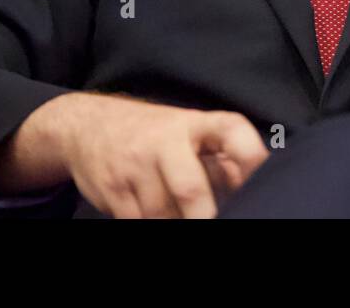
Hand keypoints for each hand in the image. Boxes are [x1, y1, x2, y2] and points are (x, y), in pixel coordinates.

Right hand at [58, 93, 269, 218]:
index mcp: (196, 123)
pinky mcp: (112, 188)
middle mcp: (166, 140)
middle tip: (216, 222)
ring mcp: (135, 164)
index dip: (250, 157)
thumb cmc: (156, 136)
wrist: (89, 125)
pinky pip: (136, 221)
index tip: (260, 181)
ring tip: (183, 216)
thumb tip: (256, 190)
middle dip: (204, 215)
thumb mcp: (190, 135)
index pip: (231, 131)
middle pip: (189, 188)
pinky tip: (157, 218)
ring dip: (176, 223)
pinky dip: (150, 225)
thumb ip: (221, 160)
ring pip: (162, 214)